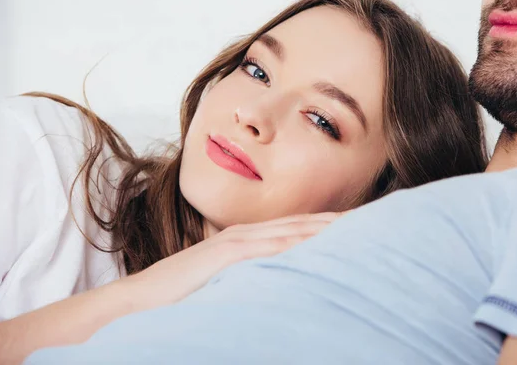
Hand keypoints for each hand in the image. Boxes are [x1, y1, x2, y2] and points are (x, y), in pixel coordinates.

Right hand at [122, 212, 343, 310]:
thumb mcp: (222, 281)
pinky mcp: (227, 256)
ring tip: (363, 225)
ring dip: (328, 227)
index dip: (330, 224)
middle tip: (378, 217)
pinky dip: (300, 243)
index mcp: (246, 238)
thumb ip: (249, 275)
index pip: (298, 227)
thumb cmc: (182, 293)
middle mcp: (246, 234)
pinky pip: (271, 248)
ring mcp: (237, 243)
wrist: (138, 299)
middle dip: (340, 221)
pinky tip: (324, 243)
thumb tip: (277, 280)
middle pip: (303, 224)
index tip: (361, 224)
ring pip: (294, 231)